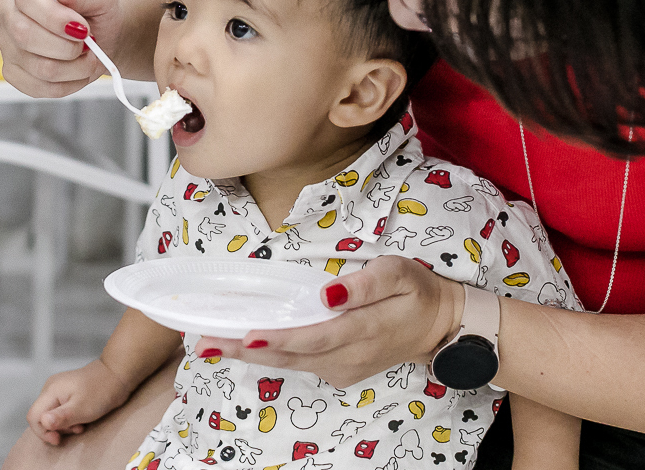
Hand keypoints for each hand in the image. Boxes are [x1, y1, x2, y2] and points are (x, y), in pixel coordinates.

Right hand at [0, 0, 123, 97]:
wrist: (102, 33)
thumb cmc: (97, 8)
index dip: (56, 18)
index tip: (83, 28)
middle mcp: (8, 10)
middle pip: (25, 36)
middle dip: (68, 46)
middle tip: (88, 42)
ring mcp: (7, 43)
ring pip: (38, 67)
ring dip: (75, 67)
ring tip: (89, 55)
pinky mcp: (13, 71)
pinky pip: (38, 88)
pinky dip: (68, 84)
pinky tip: (78, 70)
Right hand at [26, 358, 134, 445]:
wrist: (118, 374)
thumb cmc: (102, 390)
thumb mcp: (82, 408)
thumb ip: (61, 417)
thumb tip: (44, 422)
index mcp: (51, 390)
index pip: (33, 416)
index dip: (43, 432)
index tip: (58, 439)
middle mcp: (51, 388)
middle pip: (41, 416)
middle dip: (56, 428)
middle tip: (75, 429)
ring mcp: (59, 389)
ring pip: (51, 415)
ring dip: (64, 425)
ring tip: (81, 424)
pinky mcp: (67, 392)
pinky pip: (60, 410)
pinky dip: (69, 418)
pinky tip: (82, 419)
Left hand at [193, 255, 464, 388]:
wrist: (441, 327)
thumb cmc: (418, 291)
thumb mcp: (399, 274)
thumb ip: (365, 284)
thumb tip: (328, 294)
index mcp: (362, 331)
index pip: (311, 337)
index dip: (276, 337)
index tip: (243, 335)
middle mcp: (347, 357)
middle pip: (289, 355)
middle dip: (244, 350)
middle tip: (203, 342)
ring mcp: (342, 368)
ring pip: (289, 363)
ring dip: (249, 354)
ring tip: (210, 343)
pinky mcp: (339, 370)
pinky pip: (300, 363)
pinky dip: (270, 353)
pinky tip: (244, 344)